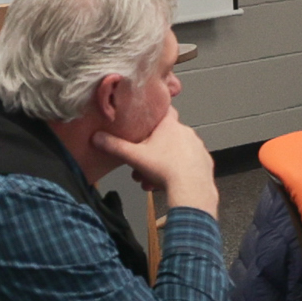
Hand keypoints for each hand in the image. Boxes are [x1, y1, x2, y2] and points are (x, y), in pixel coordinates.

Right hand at [94, 108, 219, 215]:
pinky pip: (188, 163)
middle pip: (165, 138)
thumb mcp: (134, 157)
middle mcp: (186, 132)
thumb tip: (97, 138)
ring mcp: (197, 147)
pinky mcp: (204, 162)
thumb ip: (114, 146)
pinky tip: (169, 183)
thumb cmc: (165, 170)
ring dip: (163, 165)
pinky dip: (178, 171)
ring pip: (175, 153)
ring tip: (152, 181)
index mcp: (169, 125)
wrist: (191, 190)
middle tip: (142, 167)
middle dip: (152, 152)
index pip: (163, 110)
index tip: (147, 121)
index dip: (154, 114)